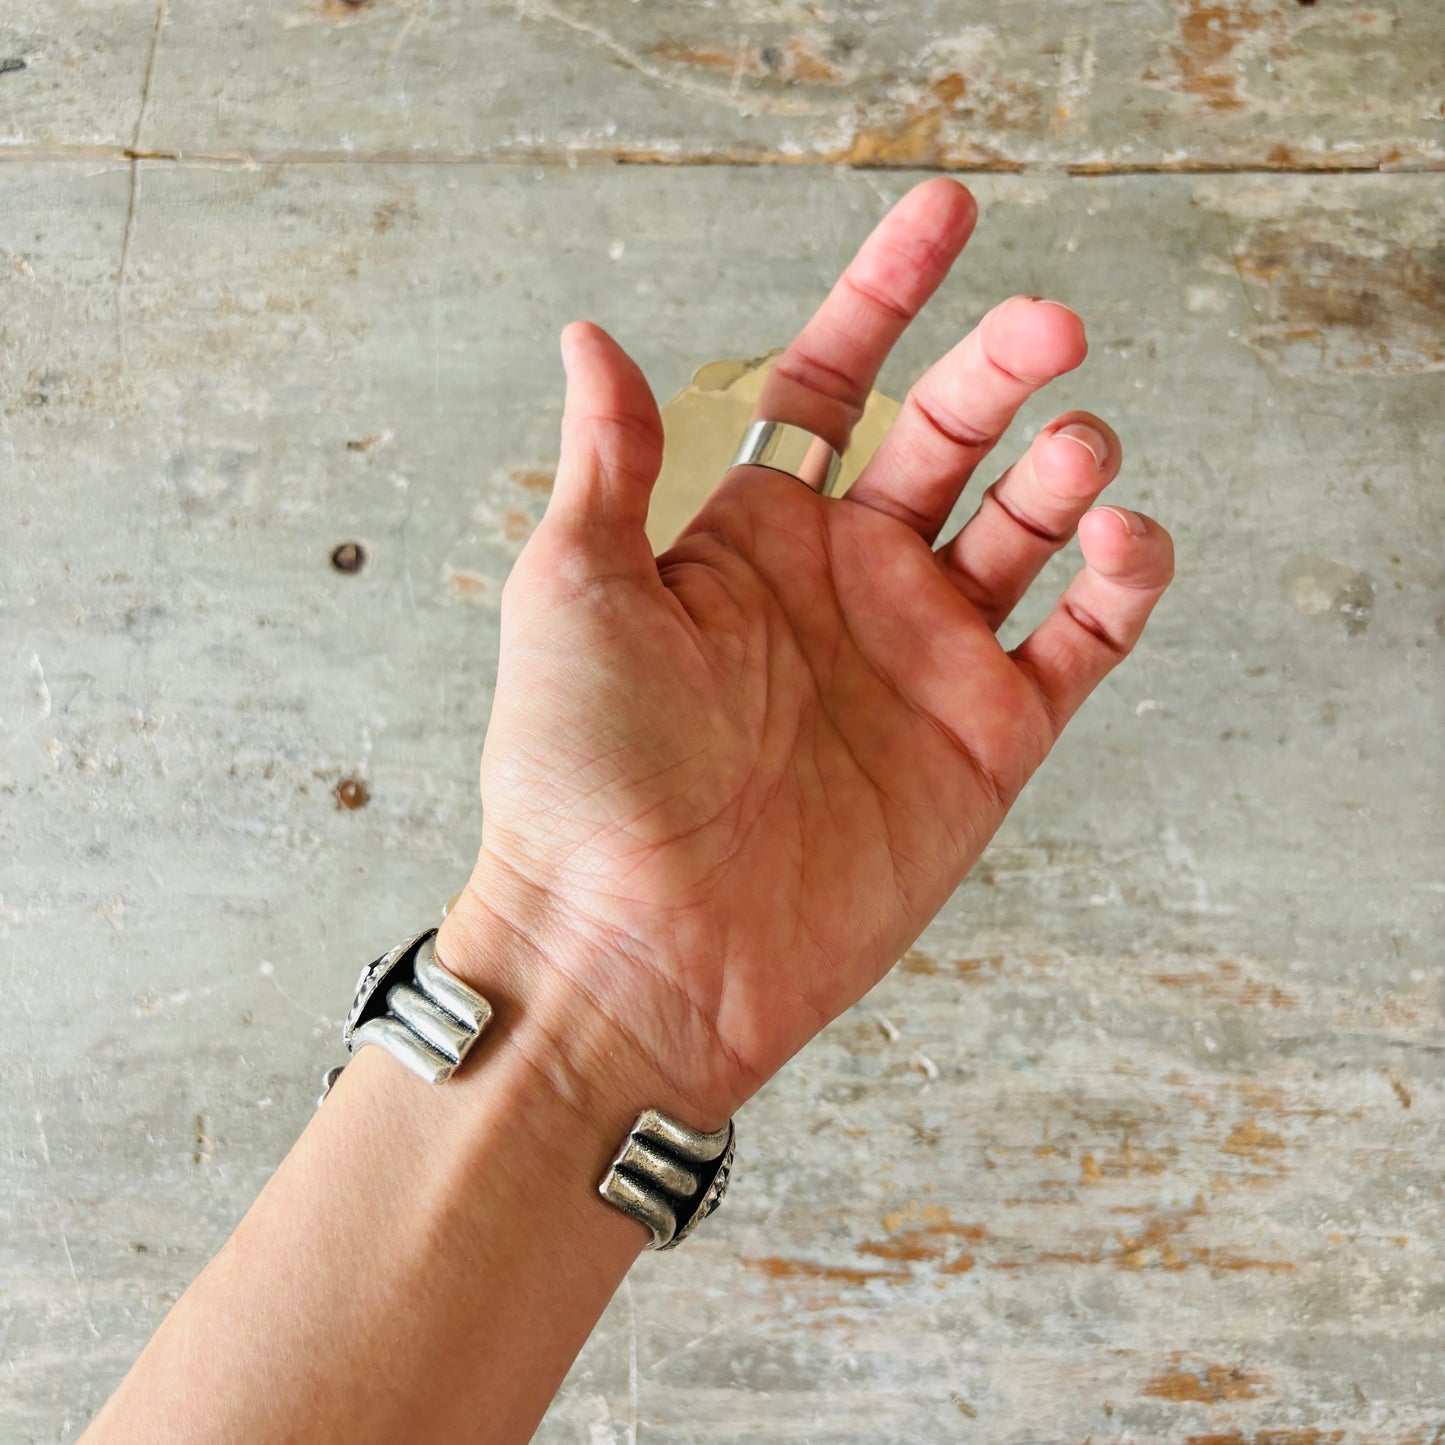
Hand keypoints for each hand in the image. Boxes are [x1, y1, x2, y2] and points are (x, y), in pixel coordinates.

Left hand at [439, 179, 1172, 1125]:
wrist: (635, 952)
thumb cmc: (580, 775)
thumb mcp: (573, 592)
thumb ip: (610, 461)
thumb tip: (592, 338)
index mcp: (754, 539)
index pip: (834, 382)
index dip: (887, 293)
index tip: (946, 215)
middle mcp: (845, 589)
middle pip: (947, 439)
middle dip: (1002, 368)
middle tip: (1049, 325)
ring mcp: (921, 663)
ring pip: (1027, 532)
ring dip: (1066, 472)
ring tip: (1076, 444)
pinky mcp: (984, 744)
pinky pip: (1080, 646)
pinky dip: (1120, 588)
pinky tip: (1121, 544)